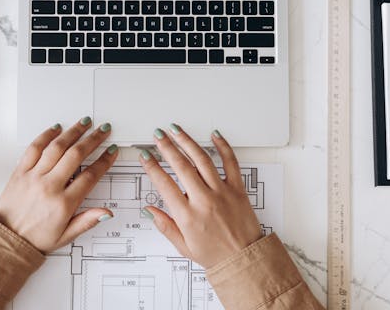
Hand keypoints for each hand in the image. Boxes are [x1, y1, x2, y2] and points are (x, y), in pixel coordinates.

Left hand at [0, 117, 118, 252]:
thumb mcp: (66, 236)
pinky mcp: (20, 172)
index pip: (90, 176)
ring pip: (57, 147)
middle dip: (93, 140)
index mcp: (63, 204)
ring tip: (84, 123)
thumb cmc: (35, 239)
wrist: (6, 240)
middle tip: (102, 130)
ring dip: (73, 132)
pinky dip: (46, 135)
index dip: (104, 161)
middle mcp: (49, 187)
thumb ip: (87, 221)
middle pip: (76, 155)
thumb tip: (106, 213)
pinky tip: (56, 128)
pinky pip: (34, 148)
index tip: (111, 151)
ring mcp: (33, 177)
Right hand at [139, 125, 263, 267]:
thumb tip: (149, 210)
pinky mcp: (238, 189)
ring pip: (202, 159)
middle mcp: (204, 200)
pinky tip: (214, 135)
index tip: (145, 156)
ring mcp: (222, 192)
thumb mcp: (183, 246)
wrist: (244, 259)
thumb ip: (165, 225)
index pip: (164, 184)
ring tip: (177, 130)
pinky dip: (223, 146)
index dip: (152, 167)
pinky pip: (231, 162)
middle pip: (181, 166)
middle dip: (166, 147)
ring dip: (187, 141)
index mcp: (188, 216)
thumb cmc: (216, 255)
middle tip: (158, 135)